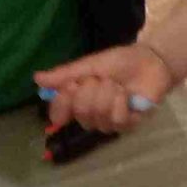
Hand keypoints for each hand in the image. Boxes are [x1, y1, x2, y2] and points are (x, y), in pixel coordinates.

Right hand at [36, 40, 175, 135]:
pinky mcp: (127, 126)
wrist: (150, 61)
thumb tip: (36, 79)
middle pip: (80, 114)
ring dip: (107, 95)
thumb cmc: (120, 62)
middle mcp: (90, 115)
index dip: (63, 102)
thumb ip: (65, 74)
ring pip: (98, 117)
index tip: (73, 85)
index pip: (59, 113)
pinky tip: (127, 95)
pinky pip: (116, 120)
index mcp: (78, 100)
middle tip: (102, 79)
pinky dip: (120, 103)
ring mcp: (108, 122)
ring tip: (117, 84)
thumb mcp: (89, 65)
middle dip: (91, 92)